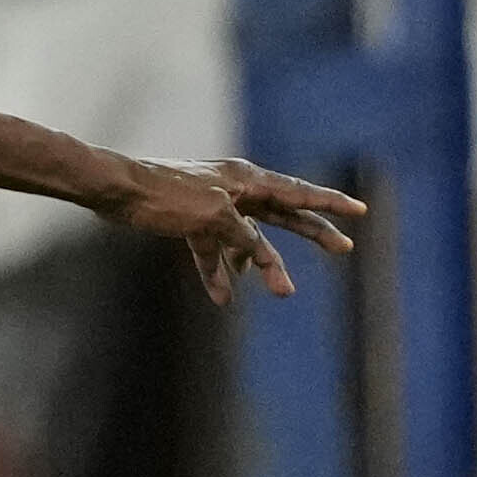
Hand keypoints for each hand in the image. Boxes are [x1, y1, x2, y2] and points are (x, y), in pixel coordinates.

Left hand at [101, 155, 360, 304]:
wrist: (118, 192)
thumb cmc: (166, 196)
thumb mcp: (213, 217)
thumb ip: (241, 235)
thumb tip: (257, 251)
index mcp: (246, 179)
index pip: (297, 193)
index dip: (330, 204)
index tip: (358, 211)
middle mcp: (235, 190)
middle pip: (282, 215)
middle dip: (312, 233)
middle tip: (344, 248)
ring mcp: (215, 207)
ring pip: (249, 240)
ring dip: (264, 265)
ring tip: (284, 291)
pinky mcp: (193, 223)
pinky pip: (214, 252)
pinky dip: (219, 273)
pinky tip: (224, 298)